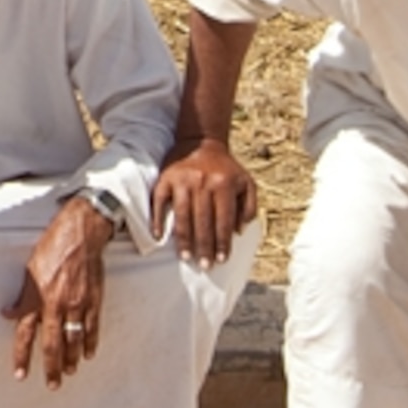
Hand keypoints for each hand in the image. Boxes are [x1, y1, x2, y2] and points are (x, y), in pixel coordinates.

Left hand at [4, 195, 114, 387]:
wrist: (80, 234)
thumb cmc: (52, 247)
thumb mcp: (29, 270)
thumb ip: (22, 297)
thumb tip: (8, 314)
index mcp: (37, 297)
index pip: (26, 333)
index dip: (22, 355)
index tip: (20, 374)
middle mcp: (55, 304)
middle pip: (52, 344)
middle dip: (51, 367)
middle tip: (52, 385)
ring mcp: (76, 304)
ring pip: (73, 340)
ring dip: (71, 359)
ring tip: (69, 372)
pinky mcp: (93, 300)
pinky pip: (91, 328)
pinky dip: (90, 343)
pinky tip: (88, 354)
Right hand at [154, 138, 257, 265]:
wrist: (201, 141)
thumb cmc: (226, 168)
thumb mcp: (246, 182)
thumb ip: (249, 206)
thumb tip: (238, 231)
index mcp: (225, 185)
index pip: (224, 221)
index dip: (223, 242)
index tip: (221, 260)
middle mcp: (203, 182)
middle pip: (204, 222)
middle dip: (204, 247)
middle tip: (204, 265)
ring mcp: (182, 180)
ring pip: (183, 216)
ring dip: (184, 239)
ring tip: (185, 257)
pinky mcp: (165, 178)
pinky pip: (159, 202)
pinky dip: (157, 219)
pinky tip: (158, 236)